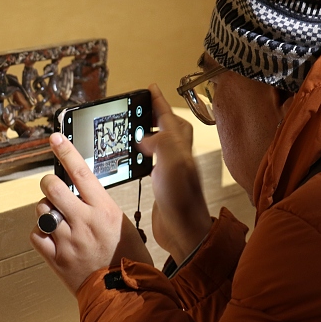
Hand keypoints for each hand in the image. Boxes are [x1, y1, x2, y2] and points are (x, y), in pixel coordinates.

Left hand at [30, 133, 152, 295]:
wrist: (124, 293)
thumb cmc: (128, 258)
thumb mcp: (121, 222)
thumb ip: (99, 206)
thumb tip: (82, 193)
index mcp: (103, 209)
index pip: (80, 172)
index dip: (66, 150)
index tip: (55, 137)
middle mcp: (83, 221)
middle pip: (52, 187)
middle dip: (49, 184)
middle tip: (53, 187)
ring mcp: (67, 239)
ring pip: (41, 211)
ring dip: (46, 211)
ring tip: (58, 220)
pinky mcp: (56, 258)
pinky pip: (36, 235)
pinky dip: (41, 234)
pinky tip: (53, 238)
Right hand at [139, 85, 212, 263]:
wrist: (185, 233)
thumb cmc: (183, 201)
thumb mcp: (173, 163)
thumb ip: (162, 141)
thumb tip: (147, 135)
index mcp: (180, 146)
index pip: (169, 116)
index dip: (159, 102)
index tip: (150, 88)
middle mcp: (177, 156)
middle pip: (167, 127)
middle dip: (155, 114)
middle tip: (140, 105)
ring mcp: (171, 170)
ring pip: (160, 143)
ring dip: (148, 133)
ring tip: (135, 127)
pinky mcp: (163, 185)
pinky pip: (152, 162)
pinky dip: (143, 155)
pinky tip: (135, 160)